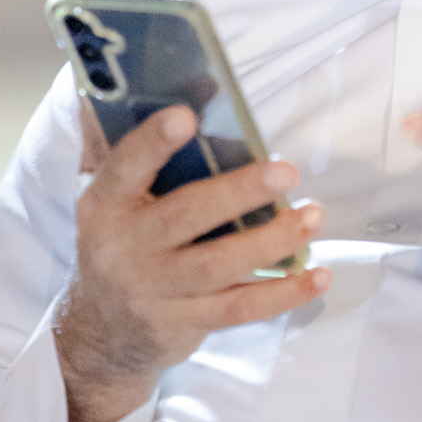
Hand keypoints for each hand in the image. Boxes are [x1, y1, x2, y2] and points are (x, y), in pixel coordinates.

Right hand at [55, 103, 330, 421]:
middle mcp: (125, 248)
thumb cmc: (120, 246)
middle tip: (285, 171)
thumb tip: (178, 86)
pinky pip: (240, 308)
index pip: (125, 167)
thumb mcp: (112, 200)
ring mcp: (154, 291)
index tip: (186, 116)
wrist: (103, 334)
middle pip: (186, 216)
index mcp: (106, 205)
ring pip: (220, 265)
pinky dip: (283, 294)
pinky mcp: (184, 324)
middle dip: (239, 192)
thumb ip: (134, 147)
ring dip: (273, 240)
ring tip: (312, 215)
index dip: (153, 143)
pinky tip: (318, 275)